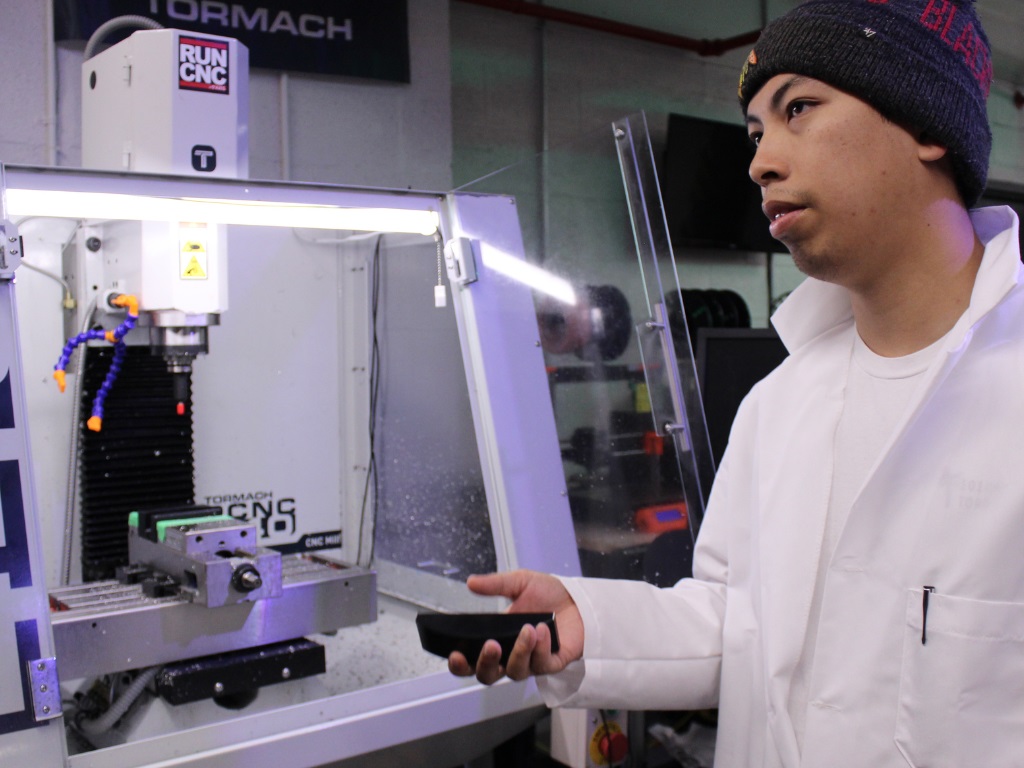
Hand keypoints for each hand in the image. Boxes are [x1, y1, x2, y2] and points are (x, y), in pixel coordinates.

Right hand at [448, 569, 582, 684]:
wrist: (578, 598)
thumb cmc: (548, 594)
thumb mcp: (520, 582)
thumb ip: (495, 585)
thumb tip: (471, 582)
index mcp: (497, 639)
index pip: (472, 660)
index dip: (460, 665)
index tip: (456, 654)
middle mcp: (510, 656)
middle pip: (488, 676)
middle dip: (486, 663)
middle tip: (491, 645)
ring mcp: (531, 662)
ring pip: (516, 672)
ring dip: (520, 651)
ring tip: (527, 629)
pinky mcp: (552, 664)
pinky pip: (542, 665)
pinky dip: (541, 648)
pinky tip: (543, 630)